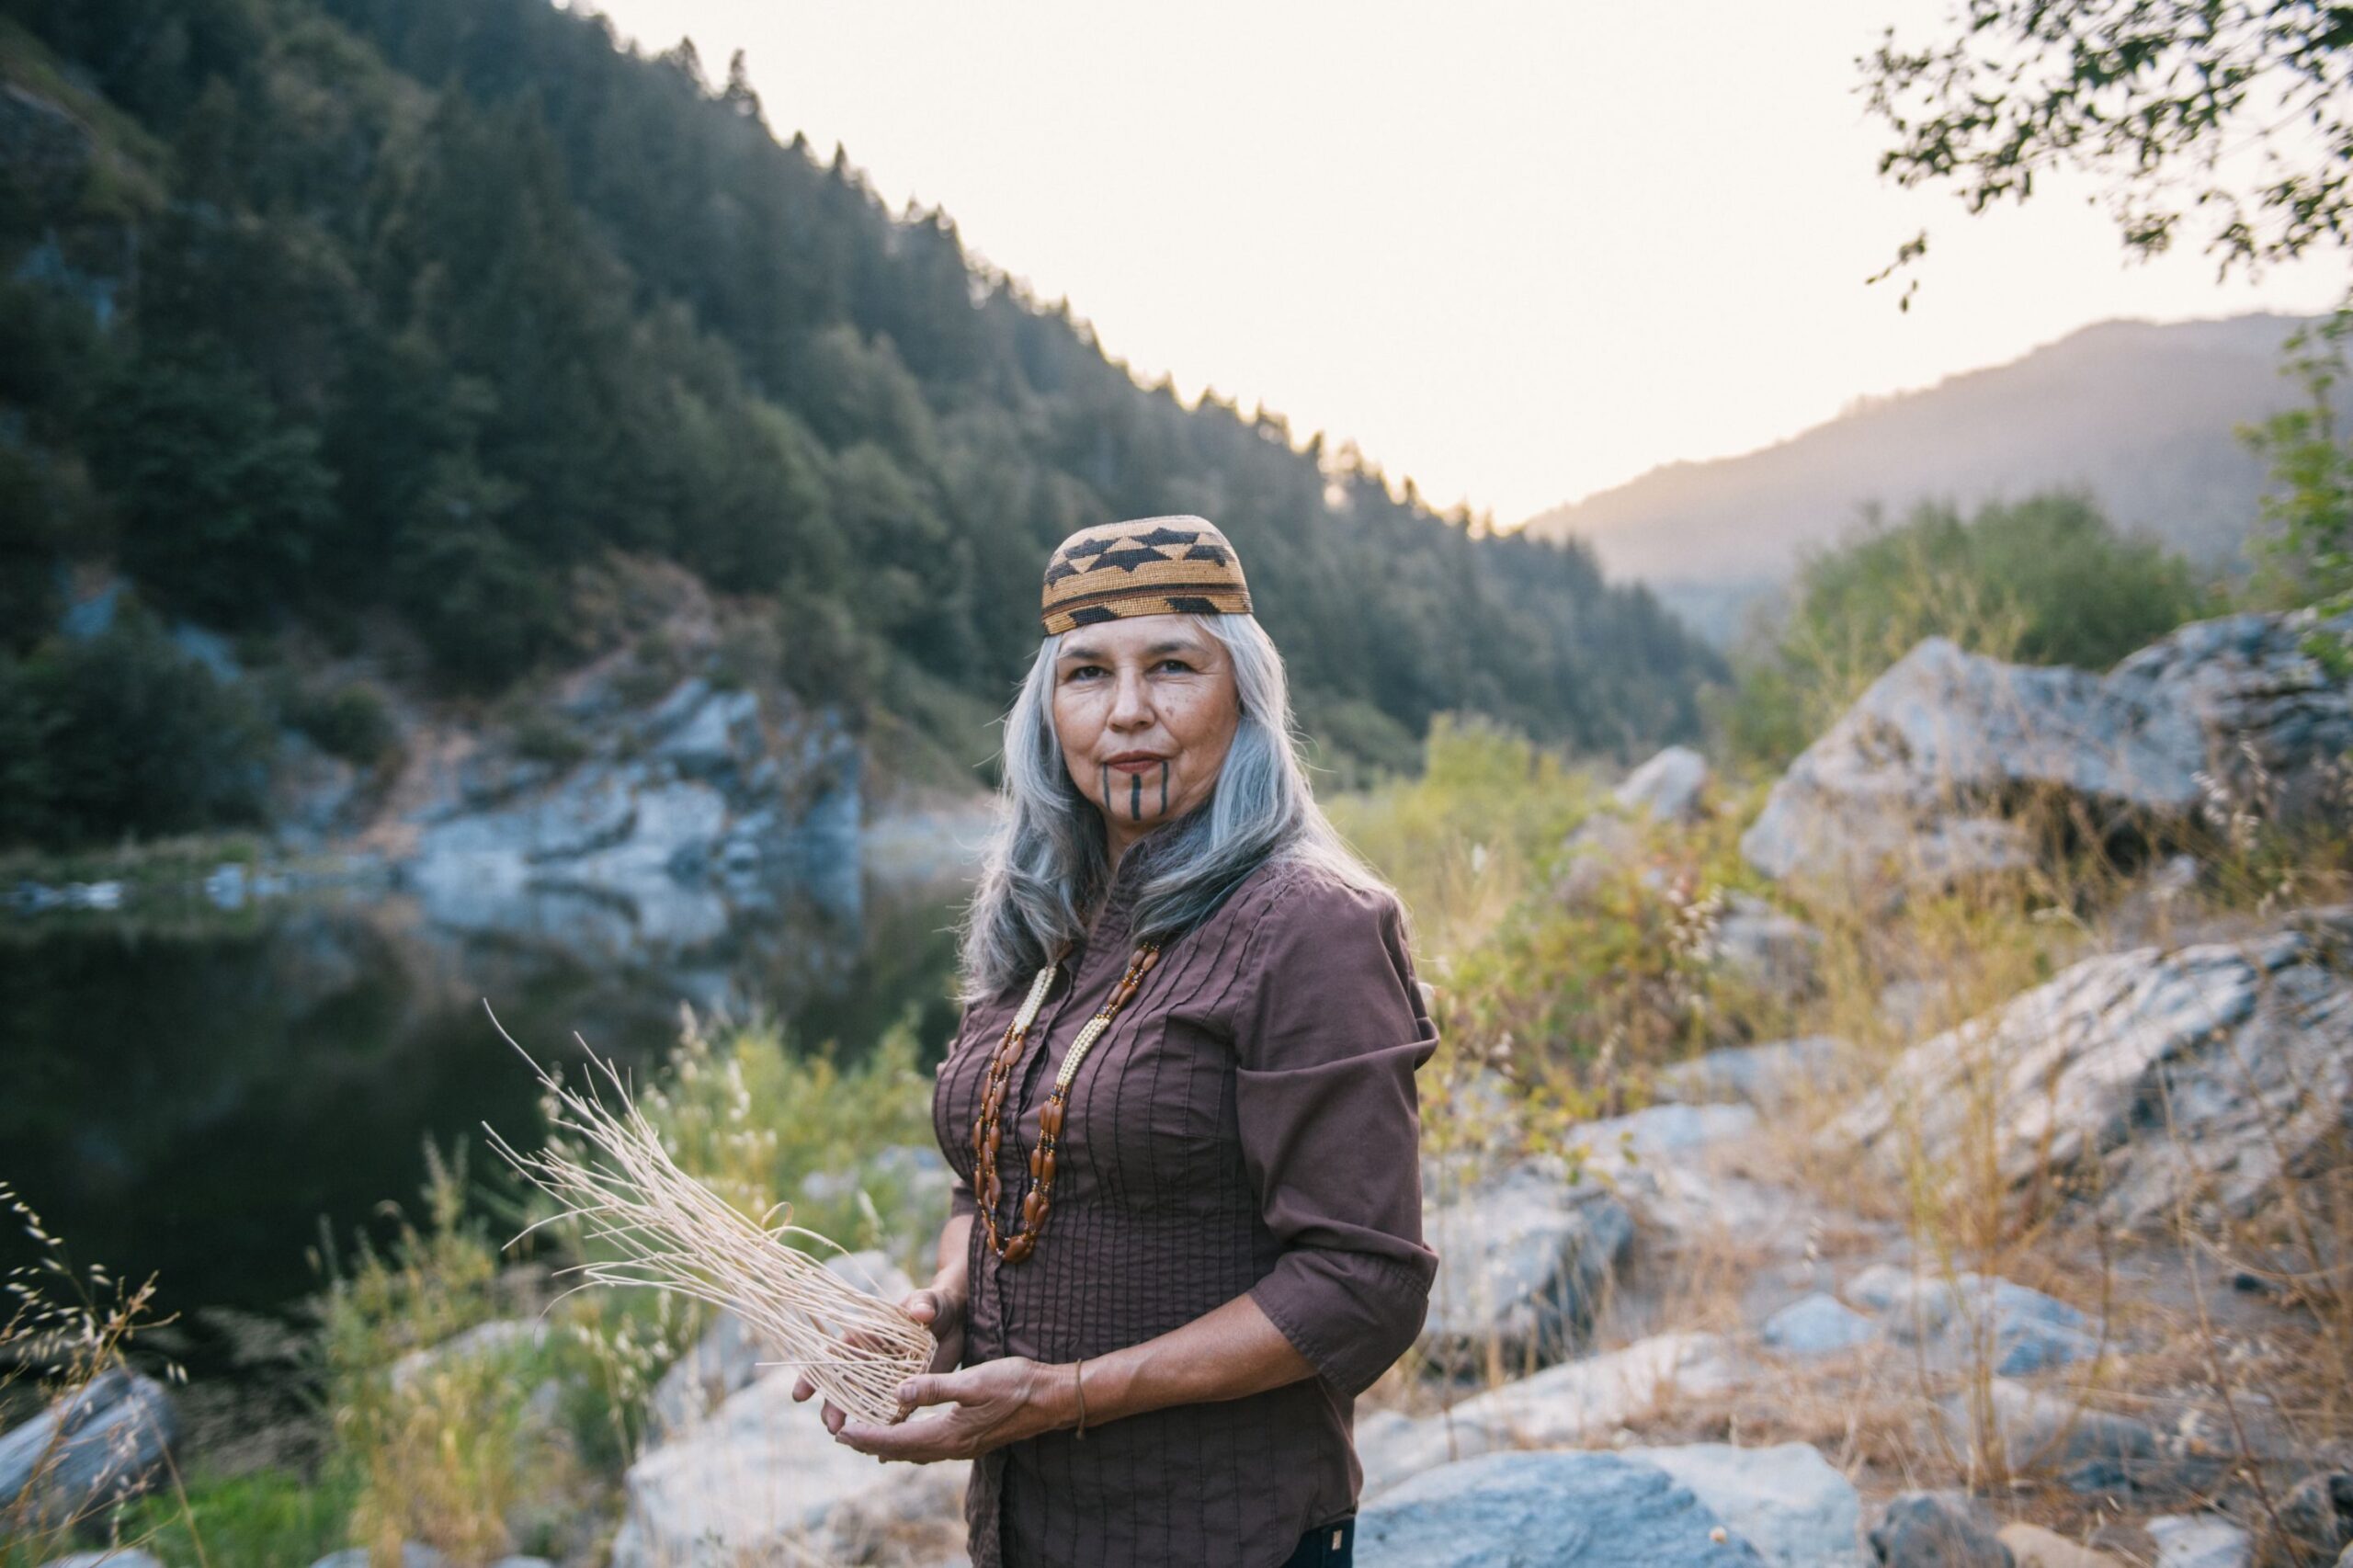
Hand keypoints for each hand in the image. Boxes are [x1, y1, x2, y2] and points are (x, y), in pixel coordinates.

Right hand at [791, 1278, 966, 1438]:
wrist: (954, 1322)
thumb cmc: (936, 1305)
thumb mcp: (930, 1302)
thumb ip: (924, 1304)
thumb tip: (921, 1311)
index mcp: (867, 1336)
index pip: (833, 1354)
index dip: (815, 1374)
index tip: (800, 1395)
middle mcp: (870, 1361)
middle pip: (842, 1385)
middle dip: (832, 1405)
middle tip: (832, 1426)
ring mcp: (885, 1380)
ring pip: (860, 1403)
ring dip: (851, 1421)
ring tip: (846, 1439)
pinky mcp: (904, 1393)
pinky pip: (888, 1414)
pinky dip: (881, 1429)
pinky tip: (877, 1450)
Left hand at [833, 1355, 1067, 1462]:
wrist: (1052, 1400)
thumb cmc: (1016, 1384)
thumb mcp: (975, 1380)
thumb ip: (935, 1387)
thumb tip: (898, 1391)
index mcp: (949, 1434)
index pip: (897, 1439)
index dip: (867, 1435)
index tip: (841, 1432)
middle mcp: (952, 1448)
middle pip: (901, 1451)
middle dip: (870, 1443)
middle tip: (841, 1435)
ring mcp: (962, 1447)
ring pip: (915, 1452)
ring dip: (888, 1444)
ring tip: (866, 1436)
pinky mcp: (971, 1441)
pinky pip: (929, 1448)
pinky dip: (909, 1442)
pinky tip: (907, 1433)